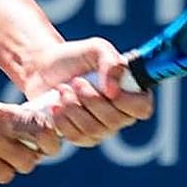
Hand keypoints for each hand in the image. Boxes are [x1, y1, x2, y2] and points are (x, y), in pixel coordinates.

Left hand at [23, 38, 153, 146]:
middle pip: (114, 121)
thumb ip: (111, 61)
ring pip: (93, 130)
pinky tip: (55, 104)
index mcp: (130, 92)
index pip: (142, 108)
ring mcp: (101, 129)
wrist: (44, 69)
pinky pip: (76, 137)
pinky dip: (62, 119)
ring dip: (73, 107)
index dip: (128, 102)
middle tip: (76, 82)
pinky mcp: (81, 137)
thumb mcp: (96, 49)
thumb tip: (113, 90)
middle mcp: (120, 115)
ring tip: (62, 89)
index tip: (108, 89)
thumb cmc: (75, 57)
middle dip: (90, 99)